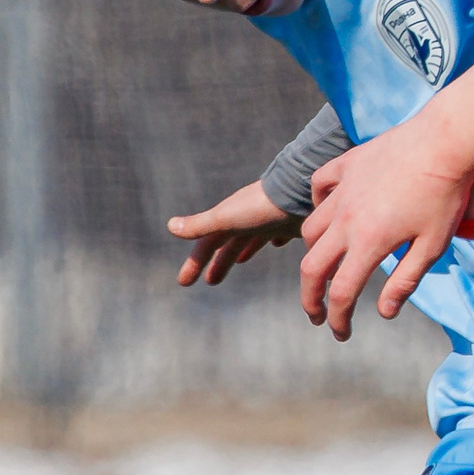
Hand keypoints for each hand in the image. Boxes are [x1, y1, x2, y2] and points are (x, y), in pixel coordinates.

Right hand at [168, 180, 299, 286]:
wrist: (303, 190)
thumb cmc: (263, 207)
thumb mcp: (227, 218)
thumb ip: (200, 225)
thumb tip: (170, 226)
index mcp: (229, 220)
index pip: (206, 246)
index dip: (194, 263)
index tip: (184, 283)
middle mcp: (247, 218)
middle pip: (228, 244)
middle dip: (218, 263)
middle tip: (211, 283)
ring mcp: (269, 219)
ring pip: (250, 238)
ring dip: (242, 252)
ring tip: (239, 263)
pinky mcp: (291, 221)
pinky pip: (279, 232)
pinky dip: (274, 240)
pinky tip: (278, 244)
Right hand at [297, 121, 473, 338]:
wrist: (446, 141)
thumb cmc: (446, 196)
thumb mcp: (433, 246)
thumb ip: (405, 281)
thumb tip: (383, 312)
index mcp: (369, 243)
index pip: (342, 294)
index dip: (338, 319)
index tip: (341, 332)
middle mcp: (346, 219)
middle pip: (312, 268)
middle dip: (310, 297)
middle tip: (316, 314)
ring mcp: (342, 190)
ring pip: (311, 229)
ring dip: (314, 255)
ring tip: (326, 268)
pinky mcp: (345, 165)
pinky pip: (319, 187)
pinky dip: (319, 205)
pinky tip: (329, 213)